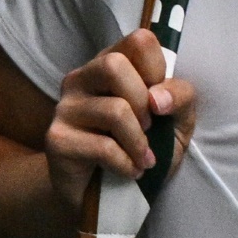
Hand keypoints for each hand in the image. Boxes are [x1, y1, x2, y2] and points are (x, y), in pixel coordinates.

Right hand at [43, 29, 197, 212]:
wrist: (106, 197)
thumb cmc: (143, 148)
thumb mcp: (176, 121)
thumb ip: (180, 98)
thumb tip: (158, 99)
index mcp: (111, 63)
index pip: (138, 40)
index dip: (157, 68)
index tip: (158, 100)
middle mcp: (82, 78)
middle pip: (114, 65)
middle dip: (143, 102)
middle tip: (149, 128)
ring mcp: (65, 107)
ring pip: (113, 110)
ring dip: (139, 141)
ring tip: (143, 158)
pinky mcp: (57, 139)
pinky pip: (102, 146)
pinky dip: (126, 163)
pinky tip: (129, 171)